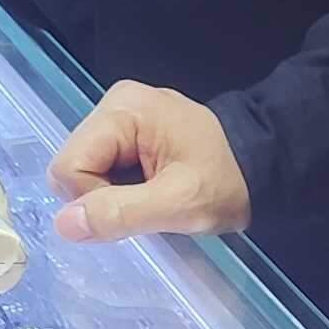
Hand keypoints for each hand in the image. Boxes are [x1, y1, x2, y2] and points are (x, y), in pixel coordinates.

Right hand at [48, 84, 249, 241]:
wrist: (264, 168)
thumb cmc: (227, 183)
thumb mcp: (179, 204)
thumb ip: (121, 213)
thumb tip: (65, 223)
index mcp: (124, 109)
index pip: (69, 166)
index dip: (93, 199)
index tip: (137, 208)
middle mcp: (115, 105)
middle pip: (72, 166)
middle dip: (101, 196)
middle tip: (148, 202)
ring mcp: (121, 118)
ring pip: (83, 171)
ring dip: (112, 195)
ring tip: (152, 195)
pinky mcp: (128, 134)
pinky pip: (101, 169)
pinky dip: (120, 188)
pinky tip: (149, 189)